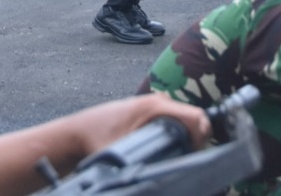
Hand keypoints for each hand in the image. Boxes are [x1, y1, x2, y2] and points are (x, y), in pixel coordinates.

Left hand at [73, 94, 211, 155]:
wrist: (77, 131)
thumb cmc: (96, 138)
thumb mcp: (119, 153)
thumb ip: (138, 163)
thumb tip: (153, 179)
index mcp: (155, 106)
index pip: (196, 116)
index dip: (202, 137)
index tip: (195, 155)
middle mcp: (158, 101)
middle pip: (193, 119)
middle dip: (196, 140)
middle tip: (186, 159)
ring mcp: (155, 104)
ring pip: (185, 120)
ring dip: (187, 137)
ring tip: (178, 156)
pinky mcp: (150, 110)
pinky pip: (174, 120)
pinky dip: (177, 133)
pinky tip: (171, 148)